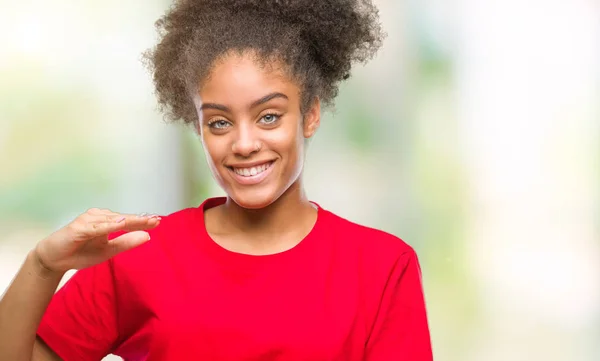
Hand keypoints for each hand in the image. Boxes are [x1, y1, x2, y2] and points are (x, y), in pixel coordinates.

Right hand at [34, 208, 160, 273]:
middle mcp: (98, 217)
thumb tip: (148, 236)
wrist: (54, 260)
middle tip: (156, 219)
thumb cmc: (80, 253)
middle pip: (123, 218)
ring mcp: (88, 220)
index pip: (128, 221)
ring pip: (113, 220)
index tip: (159, 220)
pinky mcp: (79, 227)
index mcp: (107, 222)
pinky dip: (109, 225)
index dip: (143, 221)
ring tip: (144, 220)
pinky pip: (97, 227)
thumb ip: (126, 243)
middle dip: (140, 219)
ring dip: (129, 220)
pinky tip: (121, 224)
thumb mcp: (108, 251)